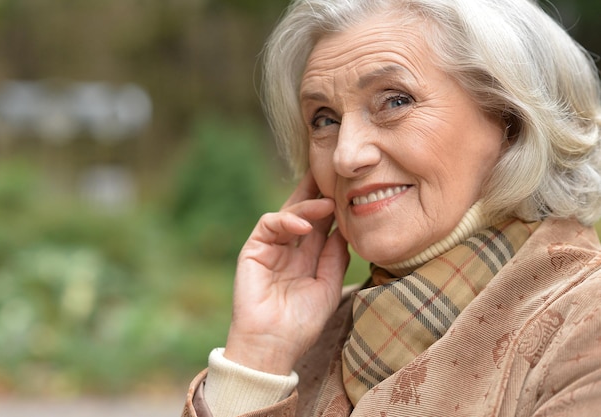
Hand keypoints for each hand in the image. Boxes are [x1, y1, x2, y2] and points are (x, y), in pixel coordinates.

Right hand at [224, 171, 349, 374]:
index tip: (349, 187)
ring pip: (287, 213)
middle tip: (333, 171)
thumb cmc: (302, 322)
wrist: (274, 344)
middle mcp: (289, 248)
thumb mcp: (328, 286)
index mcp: (307, 256)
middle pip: (303, 210)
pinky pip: (269, 224)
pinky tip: (304, 225)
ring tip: (328, 204)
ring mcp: (271, 247)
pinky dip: (286, 220)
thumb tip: (344, 229)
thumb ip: (334, 257)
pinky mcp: (253, 249)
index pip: (320, 223)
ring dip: (308, 206)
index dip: (332, 204)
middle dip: (317, 191)